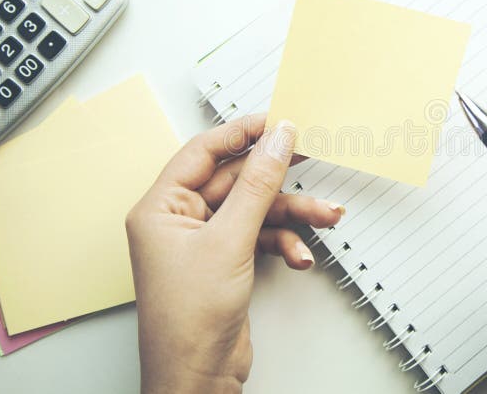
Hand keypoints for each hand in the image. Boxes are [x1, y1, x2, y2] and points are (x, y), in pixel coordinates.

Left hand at [126, 114, 343, 393]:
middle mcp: (180, 221)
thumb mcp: (230, 240)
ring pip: (255, 210)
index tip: (275, 120)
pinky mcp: (227, 261)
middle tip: (309, 154)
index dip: (241, 132)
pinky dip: (284, 243)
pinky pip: (261, 236)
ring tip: (325, 216)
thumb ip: (258, 184)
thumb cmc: (188, 320)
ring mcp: (205, 242)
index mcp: (161, 207)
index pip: (203, 152)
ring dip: (291, 215)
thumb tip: (276, 140)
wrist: (199, 377)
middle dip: (278, 180)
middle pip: (236, 182)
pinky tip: (299, 256)